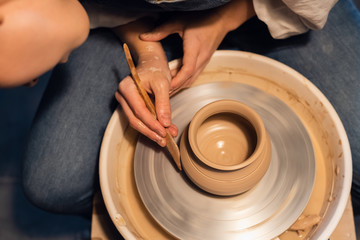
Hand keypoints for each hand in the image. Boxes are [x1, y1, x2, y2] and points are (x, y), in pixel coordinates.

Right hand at [115, 49, 177, 146]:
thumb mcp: (163, 84)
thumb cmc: (156, 69)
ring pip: (137, 122)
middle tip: (164, 140)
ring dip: (151, 132)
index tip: (163, 131)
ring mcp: (126, 102)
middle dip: (150, 132)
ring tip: (164, 139)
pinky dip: (152, 126)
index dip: (152, 124)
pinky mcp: (131, 106)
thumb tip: (165, 123)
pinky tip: (162, 132)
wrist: (152, 62)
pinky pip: (140, 119)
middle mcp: (123, 96)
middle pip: (135, 120)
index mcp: (127, 88)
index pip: (139, 111)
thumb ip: (164, 103)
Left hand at [140, 0, 254, 93]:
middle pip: (189, 78)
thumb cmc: (201, 19)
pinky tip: (175, 82)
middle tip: (161, 94)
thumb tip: (143, 37)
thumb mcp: (178, 22)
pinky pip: (195, 75)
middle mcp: (201, 58)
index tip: (166, 87)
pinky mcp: (205, 62)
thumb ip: (161, 30)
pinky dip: (185, 81)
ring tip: (166, 91)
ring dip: (180, 85)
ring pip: (192, 79)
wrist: (221, 20)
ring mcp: (205, 61)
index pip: (187, 70)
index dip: (177, 80)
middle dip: (175, 87)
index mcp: (195, 48)